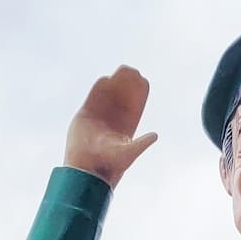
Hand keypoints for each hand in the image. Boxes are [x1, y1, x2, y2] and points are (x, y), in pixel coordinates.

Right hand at [64, 66, 157, 188]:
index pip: (134, 107)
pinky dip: (99, 90)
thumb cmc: (108, 165)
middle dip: (127, 85)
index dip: (138, 94)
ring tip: (121, 70)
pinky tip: (105, 79)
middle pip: (122, 98)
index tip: (143, 80)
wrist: (85, 169)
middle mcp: (113, 122)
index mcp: (126, 128)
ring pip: (108, 96)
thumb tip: (155, 135)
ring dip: (114, 84)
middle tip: (131, 70)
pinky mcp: (85, 116)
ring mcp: (99, 117)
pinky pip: (92, 99)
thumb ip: (141, 144)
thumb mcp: (128, 154)